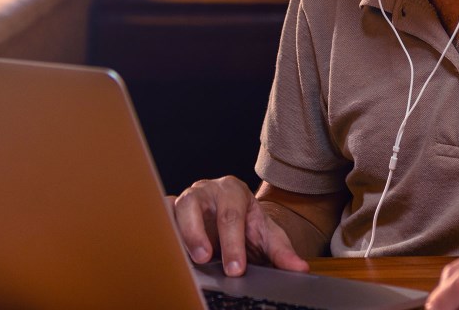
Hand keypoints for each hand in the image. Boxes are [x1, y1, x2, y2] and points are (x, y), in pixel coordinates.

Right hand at [169, 176, 309, 276]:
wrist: (236, 220)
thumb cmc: (250, 225)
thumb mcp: (268, 236)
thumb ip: (282, 252)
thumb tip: (299, 268)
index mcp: (233, 190)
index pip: (231, 215)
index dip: (232, 243)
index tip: (235, 269)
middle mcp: (206, 190)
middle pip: (196, 206)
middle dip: (198, 234)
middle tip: (205, 259)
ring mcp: (185, 199)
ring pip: (174, 208)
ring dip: (178, 233)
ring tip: (186, 257)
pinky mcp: (171, 210)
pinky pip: (160, 215)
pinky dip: (161, 229)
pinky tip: (166, 248)